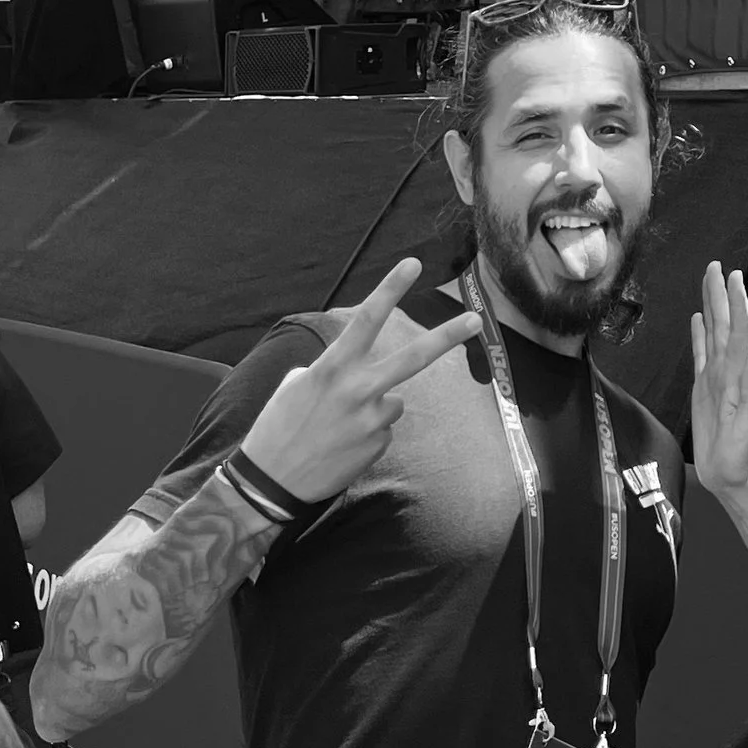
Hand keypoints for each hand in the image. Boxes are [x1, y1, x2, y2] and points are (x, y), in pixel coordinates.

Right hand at [241, 259, 477, 502]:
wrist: (270, 483)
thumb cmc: (276, 428)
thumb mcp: (294, 386)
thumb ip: (329, 371)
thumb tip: (351, 373)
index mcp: (332, 367)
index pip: (366, 319)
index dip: (390, 289)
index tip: (413, 265)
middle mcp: (357, 390)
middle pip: (413, 358)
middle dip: (447, 335)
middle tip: (476, 318)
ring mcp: (371, 420)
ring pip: (393, 401)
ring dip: (373, 408)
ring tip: (338, 427)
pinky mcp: (377, 446)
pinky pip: (382, 430)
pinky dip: (366, 435)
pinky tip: (341, 446)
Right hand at [689, 263, 747, 499]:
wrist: (731, 477)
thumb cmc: (741, 457)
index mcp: (738, 378)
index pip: (738, 333)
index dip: (736, 305)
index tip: (734, 278)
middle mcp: (727, 371)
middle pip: (723, 325)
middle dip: (720, 295)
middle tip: (716, 266)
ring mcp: (716, 378)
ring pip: (712, 333)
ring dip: (711, 306)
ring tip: (708, 281)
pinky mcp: (704, 389)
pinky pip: (700, 355)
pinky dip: (699, 336)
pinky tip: (698, 319)